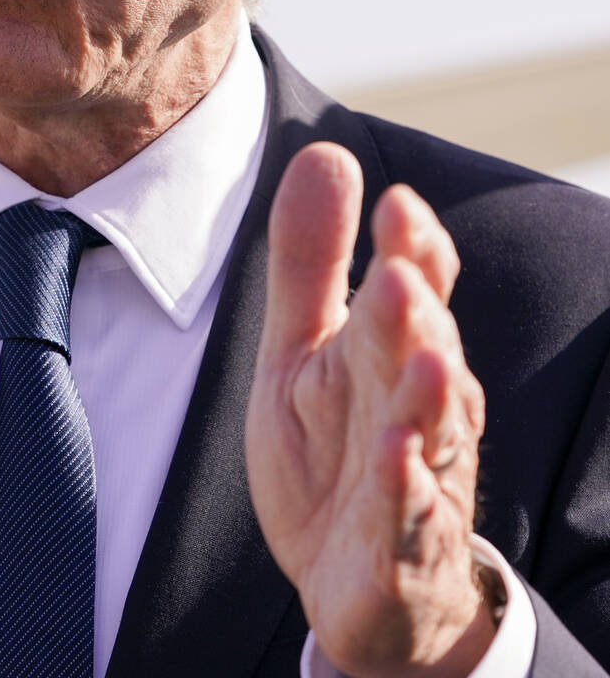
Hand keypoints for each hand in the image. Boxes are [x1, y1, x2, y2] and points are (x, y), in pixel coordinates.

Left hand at [245, 143, 492, 676]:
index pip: (416, 291)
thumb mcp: (303, 349)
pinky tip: (398, 461)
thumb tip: (326, 151)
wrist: (355, 581)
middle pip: (422, 353)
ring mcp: (417, 481)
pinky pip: (408, 521)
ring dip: (427, 398)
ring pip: (431, 433)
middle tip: (401, 273)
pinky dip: (405, 494)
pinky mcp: (399, 552)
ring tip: (424, 359)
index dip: (413, 251)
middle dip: (415, 315)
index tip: (398, 205)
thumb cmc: (335, 452)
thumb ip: (310, 261)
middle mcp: (417, 408)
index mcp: (392, 352)